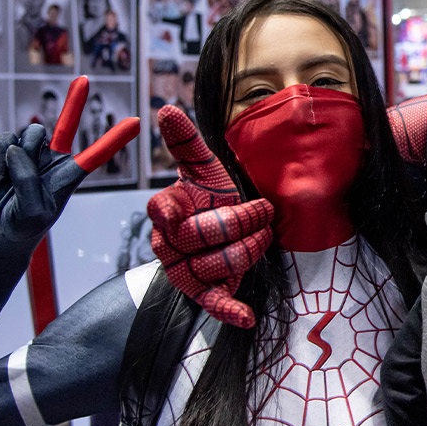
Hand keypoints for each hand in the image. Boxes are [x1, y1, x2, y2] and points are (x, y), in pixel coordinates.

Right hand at [0, 77, 138, 246]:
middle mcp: (53, 160)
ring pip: (29, 134)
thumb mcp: (32, 211)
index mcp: (69, 176)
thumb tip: (19, 148)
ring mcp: (30, 154)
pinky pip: (3, 139)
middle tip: (85, 79)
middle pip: (65, 126)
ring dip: (20, 150)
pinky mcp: (6, 152)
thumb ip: (28, 180)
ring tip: (14, 176)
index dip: (114, 139)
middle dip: (74, 103)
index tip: (136, 121)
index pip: (96, 155)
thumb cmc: (22, 227)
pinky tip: (0, 171)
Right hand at [147, 105, 274, 328]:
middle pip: (206, 234)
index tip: (181, 204)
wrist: (221, 234)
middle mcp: (170, 245)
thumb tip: (166, 108)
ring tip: (263, 234)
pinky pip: (215, 304)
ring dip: (251, 247)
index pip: (163, 209)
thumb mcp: (203, 169)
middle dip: (242, 220)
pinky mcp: (205, 294)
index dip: (172, 208)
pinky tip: (247, 317)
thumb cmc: (210, 198)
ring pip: (221, 262)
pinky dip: (230, 311)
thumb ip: (186, 142)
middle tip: (262, 210)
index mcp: (166, 213)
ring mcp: (186, 271)